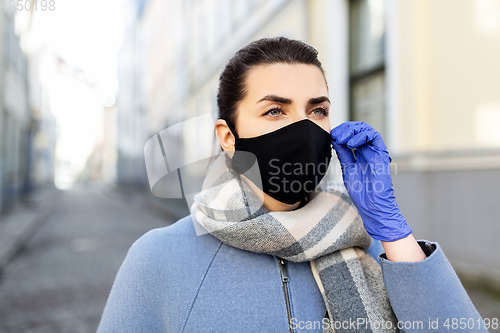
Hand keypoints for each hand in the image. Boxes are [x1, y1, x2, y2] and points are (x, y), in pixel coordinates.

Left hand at [330, 121, 411, 241]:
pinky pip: (375, 137)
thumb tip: (335, 140)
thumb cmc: (361, 192)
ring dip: (352, 130)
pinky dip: (361, 136)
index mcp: (359, 154)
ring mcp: (375, 152)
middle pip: (358, 129)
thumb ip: (343, 154)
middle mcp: (368, 151)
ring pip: (367, 129)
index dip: (341, 132)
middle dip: (345, 128)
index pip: (351, 135)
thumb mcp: (347, 168)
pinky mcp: (381, 155)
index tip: (331, 135)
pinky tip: (351, 144)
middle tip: (336, 134)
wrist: (371, 205)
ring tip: (342, 139)